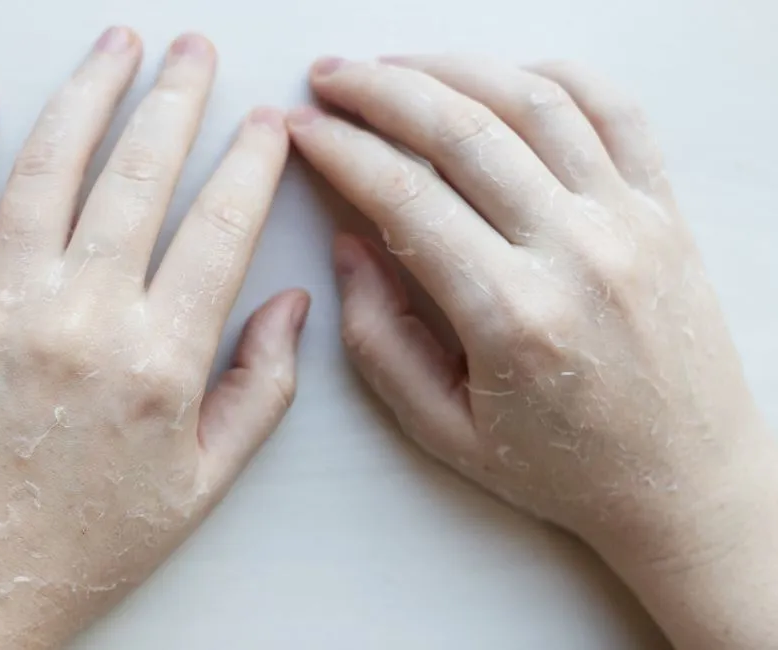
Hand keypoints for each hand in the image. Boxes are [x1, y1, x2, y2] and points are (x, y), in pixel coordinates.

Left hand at [0, 29, 306, 649]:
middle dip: (176, 99)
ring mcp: (0, 307)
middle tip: (196, 52)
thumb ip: (261, 389)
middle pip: (140, 176)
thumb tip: (293, 306)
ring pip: (46, 168)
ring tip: (116, 45)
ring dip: (87, 94)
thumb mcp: (203, 484)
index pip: (221, 229)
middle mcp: (80, 320)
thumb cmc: (85, 543)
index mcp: (158, 363)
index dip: (251, 164)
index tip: (268, 124)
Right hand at [288, 56, 777, 647]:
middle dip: (380, 90)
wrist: (684, 484)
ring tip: (398, 65)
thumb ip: (380, 341)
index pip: (405, 197)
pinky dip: (552, 75)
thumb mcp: (444, 432)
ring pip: (533, 102)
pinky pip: (614, 110)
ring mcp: (629, 223)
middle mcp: (577, 253)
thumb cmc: (566, 469)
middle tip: (331, 78)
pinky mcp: (662, 211)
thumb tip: (349, 246)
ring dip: (453, 68)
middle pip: (461, 131)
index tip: (302, 128)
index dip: (340, 151)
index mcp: (513, 316)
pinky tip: (500, 76)